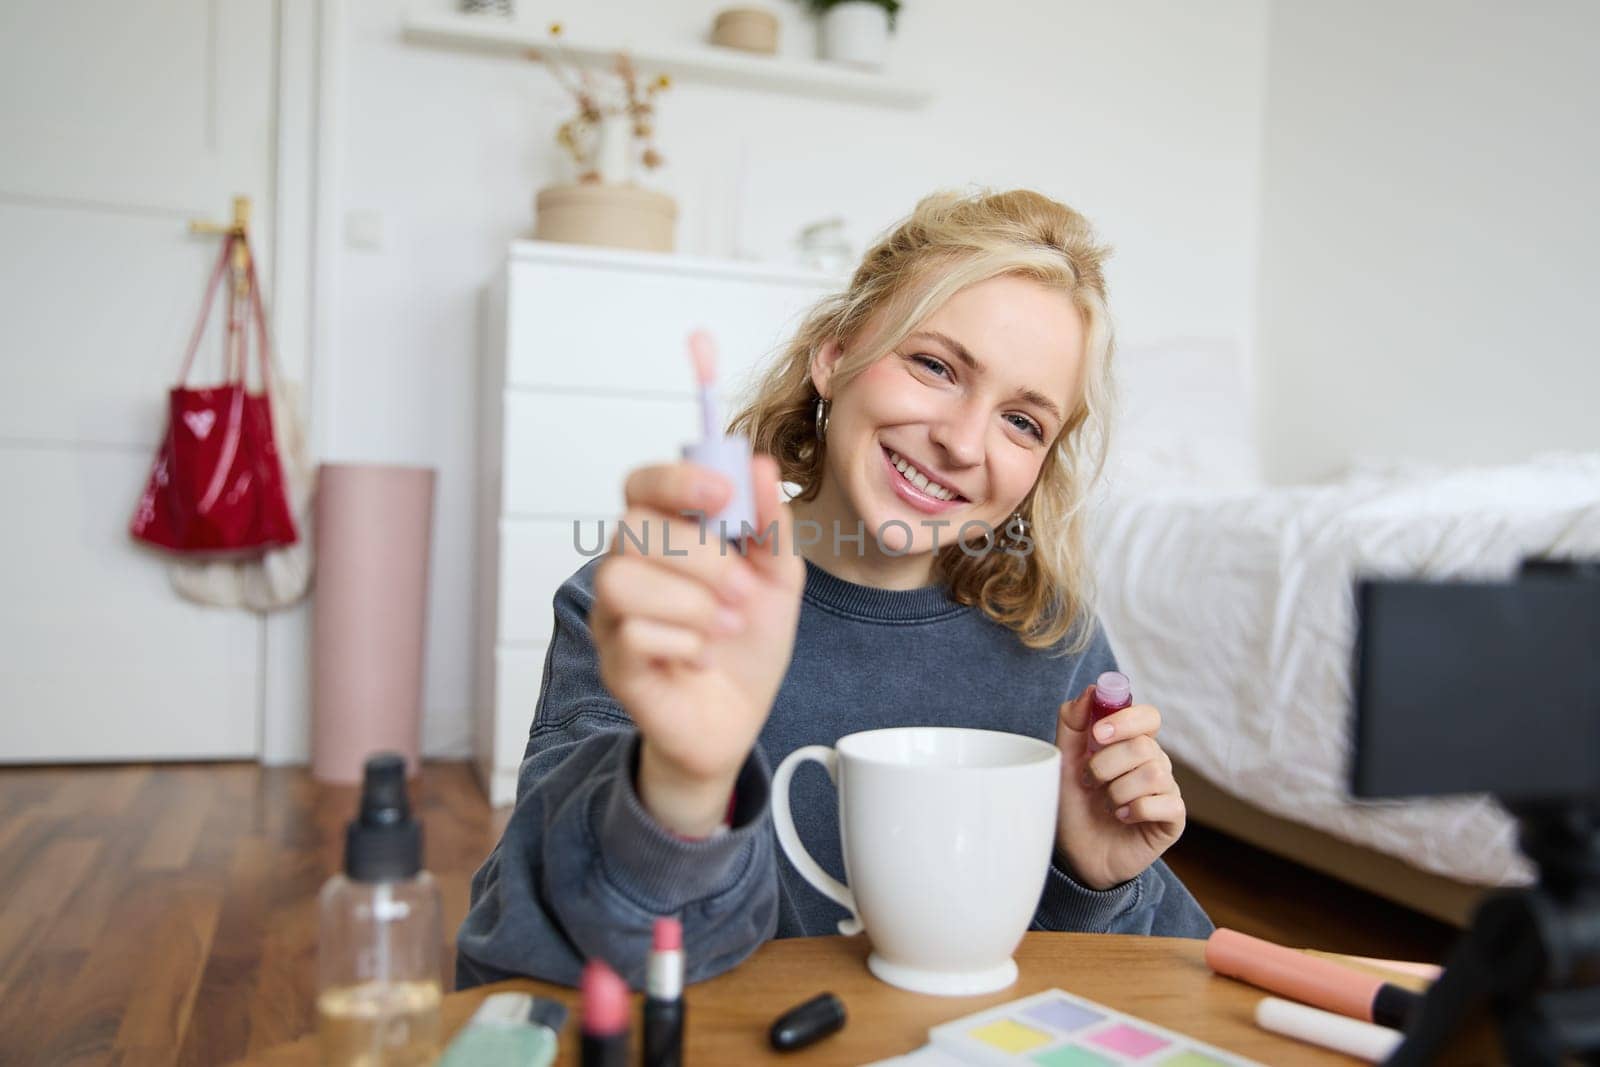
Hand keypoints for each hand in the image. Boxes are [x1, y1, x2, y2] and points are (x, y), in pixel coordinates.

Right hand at [590, 455, 804, 836]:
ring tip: (727, 625)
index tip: (723, 493)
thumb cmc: (747, 643)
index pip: (641, 484)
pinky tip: (703, 656)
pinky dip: (683, 643)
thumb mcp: (778, 578)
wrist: (739, 718)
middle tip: (742, 589)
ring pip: (619, 580)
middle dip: (700, 555)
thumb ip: (770, 524)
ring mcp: (613, 618)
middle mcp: (627, 569)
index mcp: (663, 537)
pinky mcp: (615, 666)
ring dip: (689, 601)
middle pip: (631, 527)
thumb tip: (760, 466)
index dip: (675, 479)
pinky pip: (631, 635)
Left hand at [1053, 685, 1185, 889]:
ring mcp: (1166, 791)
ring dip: (1118, 791)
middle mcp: (1154, 763)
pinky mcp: (1173, 819)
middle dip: (1107, 764)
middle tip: (1089, 781)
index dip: (1124, 720)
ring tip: (1106, 804)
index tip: (1096, 736)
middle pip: (1144, 745)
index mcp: (1131, 744)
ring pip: (1154, 773)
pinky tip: (1123, 819)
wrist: (1077, 856)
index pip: (1147, 716)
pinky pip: (1164, 803)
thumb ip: (1072, 724)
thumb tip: (1091, 691)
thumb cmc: (1074, 806)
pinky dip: (1135, 810)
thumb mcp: (1063, 761)